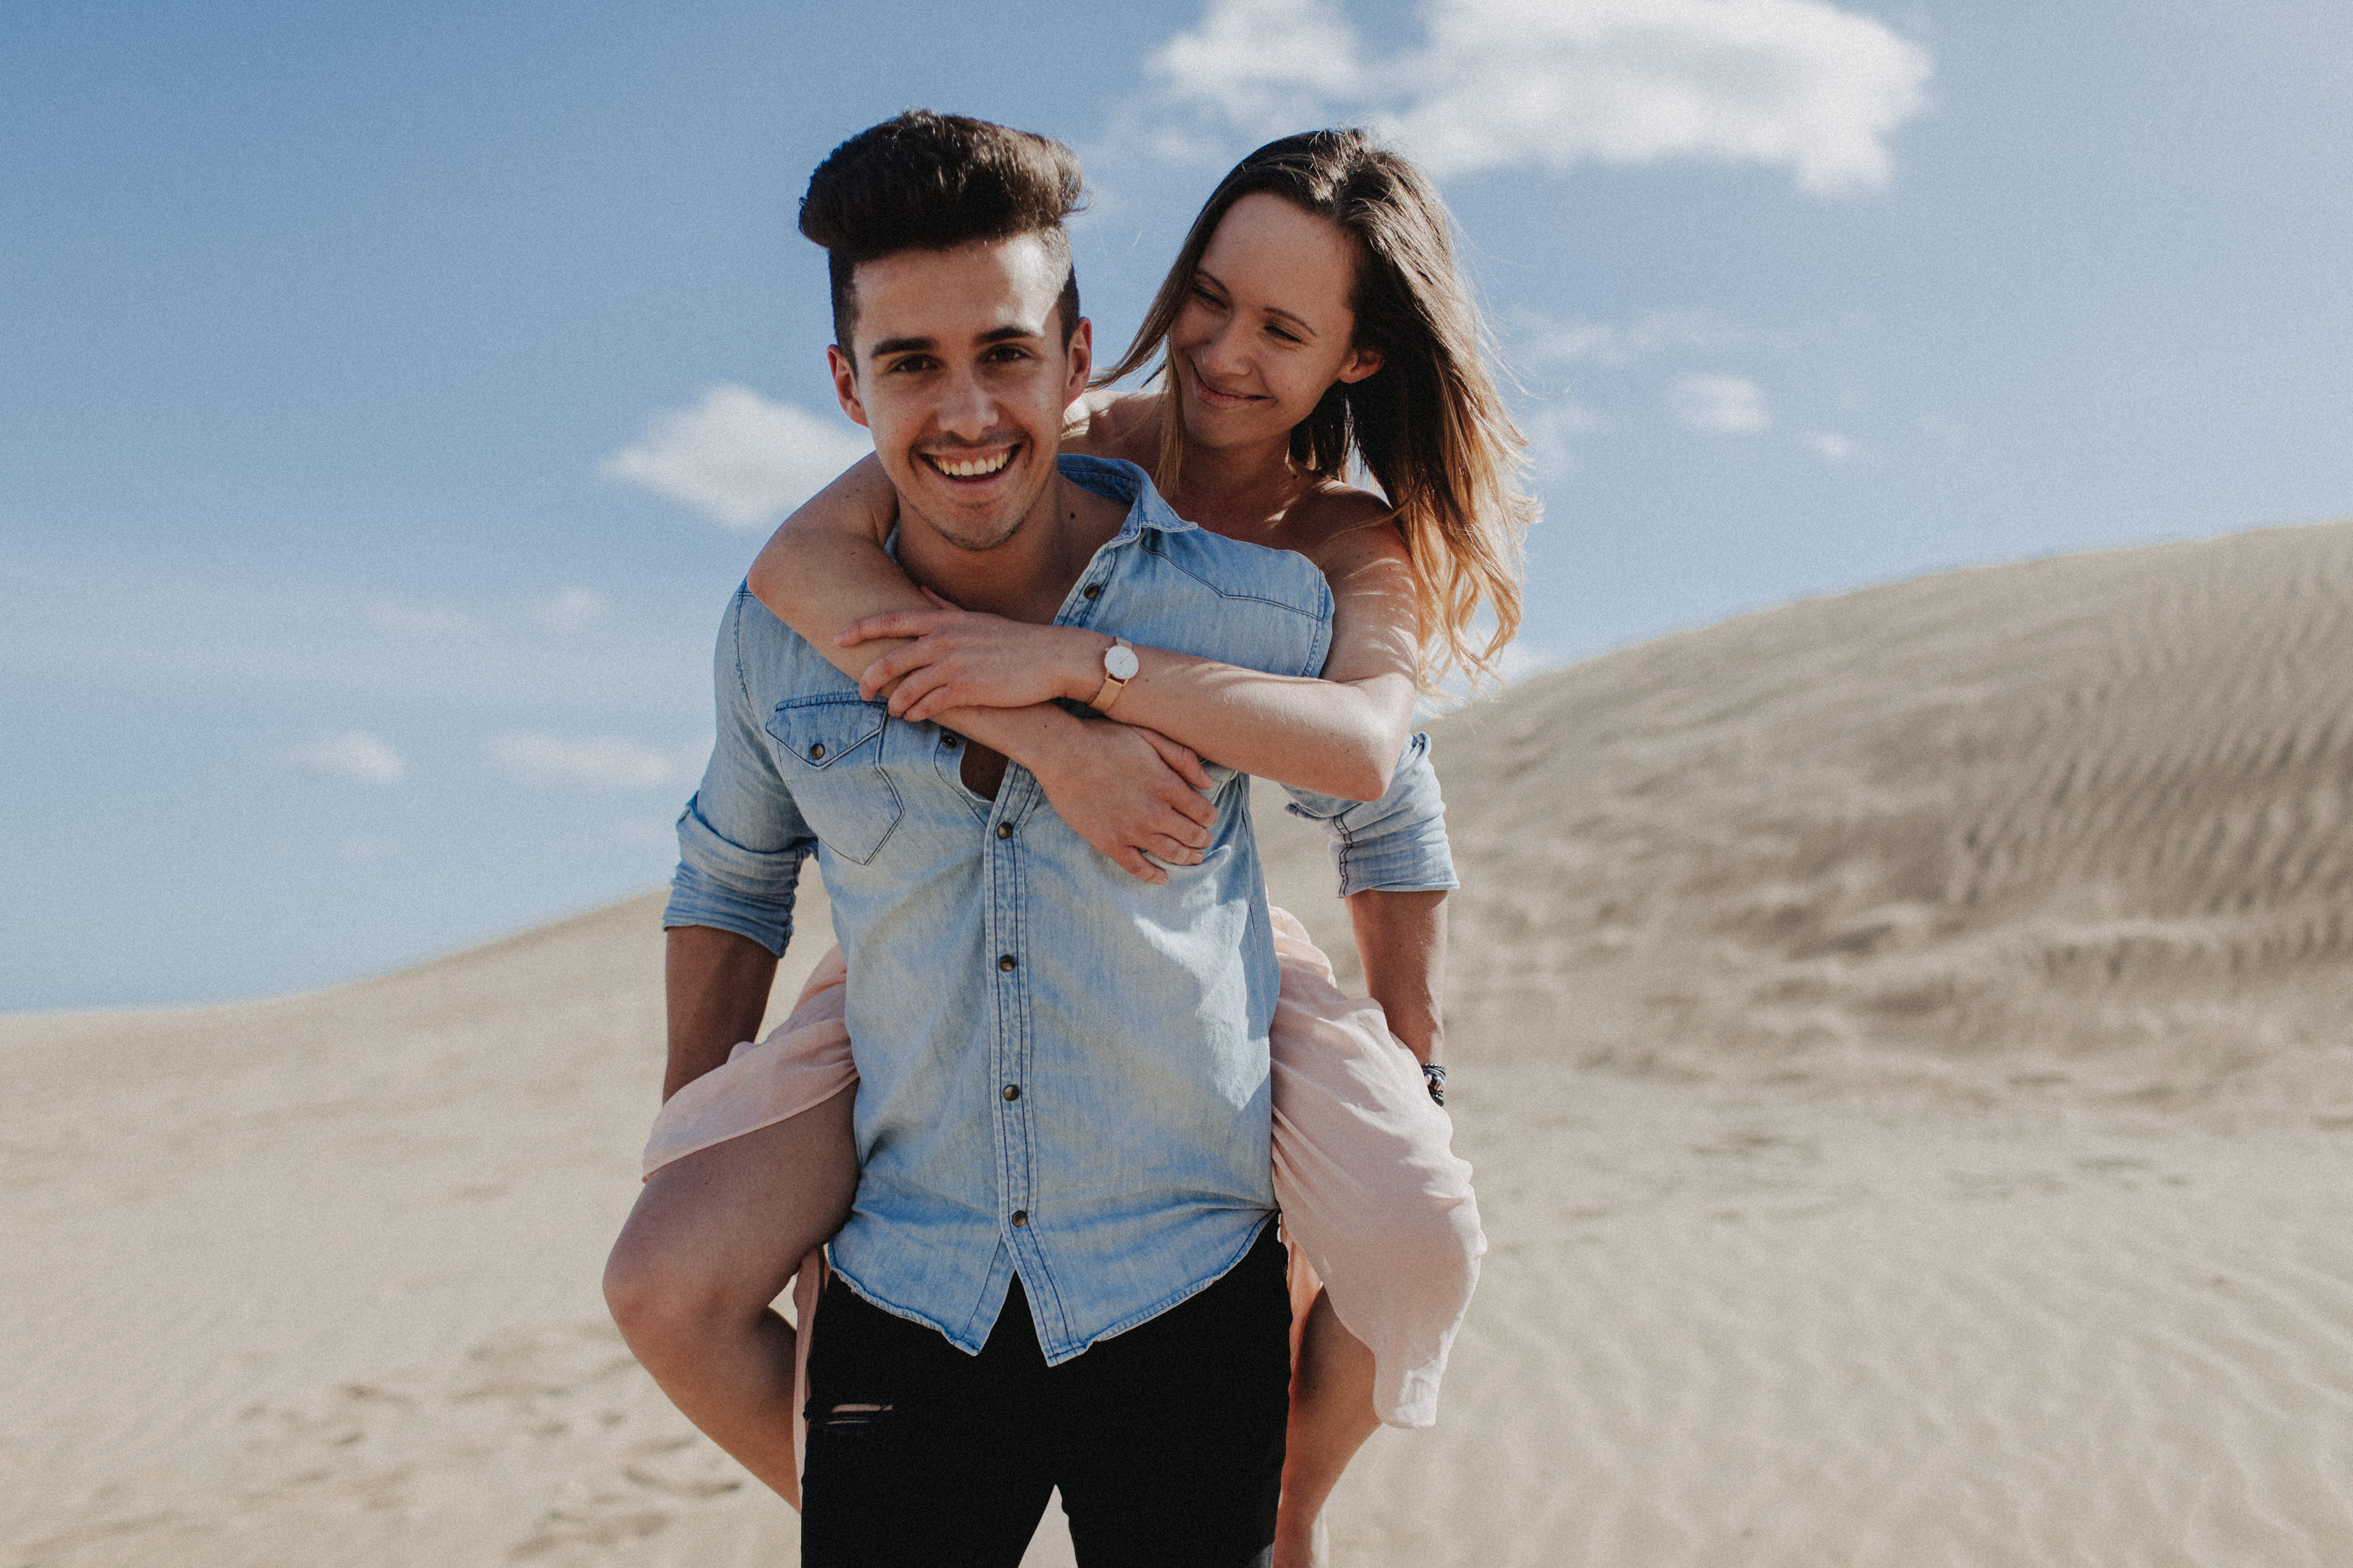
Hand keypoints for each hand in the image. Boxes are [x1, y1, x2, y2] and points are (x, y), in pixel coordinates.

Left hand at [843, 590, 1105, 720]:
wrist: (1052, 657)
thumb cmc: (1013, 640)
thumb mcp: (975, 618)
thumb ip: (943, 606)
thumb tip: (919, 590)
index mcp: (943, 620)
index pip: (890, 620)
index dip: (860, 629)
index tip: (838, 637)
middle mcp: (944, 639)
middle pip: (890, 658)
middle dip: (869, 678)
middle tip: (861, 692)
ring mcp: (955, 664)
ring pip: (907, 687)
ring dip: (894, 703)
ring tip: (893, 711)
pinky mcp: (968, 689)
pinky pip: (930, 705)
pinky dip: (917, 713)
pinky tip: (914, 717)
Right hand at [1031, 719, 1218, 883]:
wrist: (1062, 753)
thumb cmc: (1105, 738)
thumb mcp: (1150, 736)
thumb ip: (1183, 758)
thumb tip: (1209, 783)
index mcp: (1167, 785)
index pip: (1203, 812)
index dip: (1209, 817)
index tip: (1206, 818)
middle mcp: (1155, 812)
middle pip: (1192, 835)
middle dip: (1202, 839)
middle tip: (1203, 841)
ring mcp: (1132, 830)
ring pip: (1171, 853)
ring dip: (1186, 858)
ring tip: (1192, 858)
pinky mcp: (1110, 842)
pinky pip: (1137, 867)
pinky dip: (1153, 875)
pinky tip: (1162, 877)